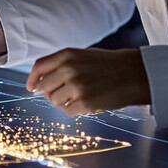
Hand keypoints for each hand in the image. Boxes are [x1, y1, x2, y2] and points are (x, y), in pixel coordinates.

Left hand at [26, 48, 149, 115]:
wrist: (135, 73)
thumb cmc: (108, 65)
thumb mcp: (83, 56)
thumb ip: (61, 64)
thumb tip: (39, 81)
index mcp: (67, 55)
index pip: (38, 67)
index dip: (32, 79)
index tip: (31, 88)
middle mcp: (69, 69)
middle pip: (43, 87)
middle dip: (50, 93)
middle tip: (64, 94)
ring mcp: (77, 86)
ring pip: (54, 101)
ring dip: (63, 102)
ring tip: (78, 97)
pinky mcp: (86, 102)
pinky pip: (68, 112)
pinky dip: (75, 110)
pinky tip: (86, 104)